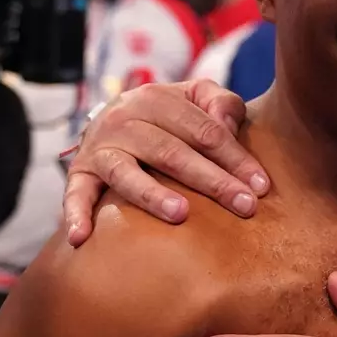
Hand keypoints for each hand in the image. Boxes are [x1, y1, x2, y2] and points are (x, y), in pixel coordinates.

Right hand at [63, 79, 268, 245]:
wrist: (115, 118)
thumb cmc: (172, 115)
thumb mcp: (197, 97)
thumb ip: (220, 103)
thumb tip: (227, 125)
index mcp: (158, 98)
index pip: (205, 131)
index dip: (236, 159)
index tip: (262, 187)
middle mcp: (125, 119)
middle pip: (173, 154)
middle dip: (212, 181)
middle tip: (244, 206)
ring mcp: (100, 147)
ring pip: (127, 173)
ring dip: (152, 195)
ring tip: (180, 214)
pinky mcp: (80, 172)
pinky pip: (75, 194)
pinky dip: (75, 214)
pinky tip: (80, 239)